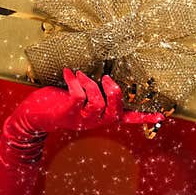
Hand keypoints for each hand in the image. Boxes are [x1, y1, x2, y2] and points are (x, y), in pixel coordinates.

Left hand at [11, 68, 165, 134]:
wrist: (33, 116)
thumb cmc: (57, 103)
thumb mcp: (80, 99)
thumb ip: (94, 93)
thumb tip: (105, 77)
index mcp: (101, 117)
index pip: (126, 118)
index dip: (143, 117)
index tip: (162, 115)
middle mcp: (94, 121)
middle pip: (115, 109)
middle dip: (113, 91)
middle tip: (104, 77)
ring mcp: (81, 119)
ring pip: (97, 101)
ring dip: (89, 83)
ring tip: (79, 74)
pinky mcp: (67, 113)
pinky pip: (78, 95)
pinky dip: (74, 80)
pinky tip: (68, 73)